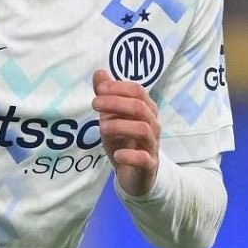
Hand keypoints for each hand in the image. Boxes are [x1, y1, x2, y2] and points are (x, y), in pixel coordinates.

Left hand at [91, 69, 160, 195]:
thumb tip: (99, 73)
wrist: (135, 175)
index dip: (118, 87)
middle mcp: (152, 125)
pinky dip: (129, 155)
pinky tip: (117, 154)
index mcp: (146, 110)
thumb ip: (107, 96)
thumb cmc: (124, 141)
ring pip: (143, 129)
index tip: (98, 90)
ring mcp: (152, 145)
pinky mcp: (149, 166)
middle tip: (94, 104)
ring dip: (120, 125)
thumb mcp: (112, 117)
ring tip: (102, 127)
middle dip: (115, 102)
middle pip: (140, 107)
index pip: (138, 91)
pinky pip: (144, 159)